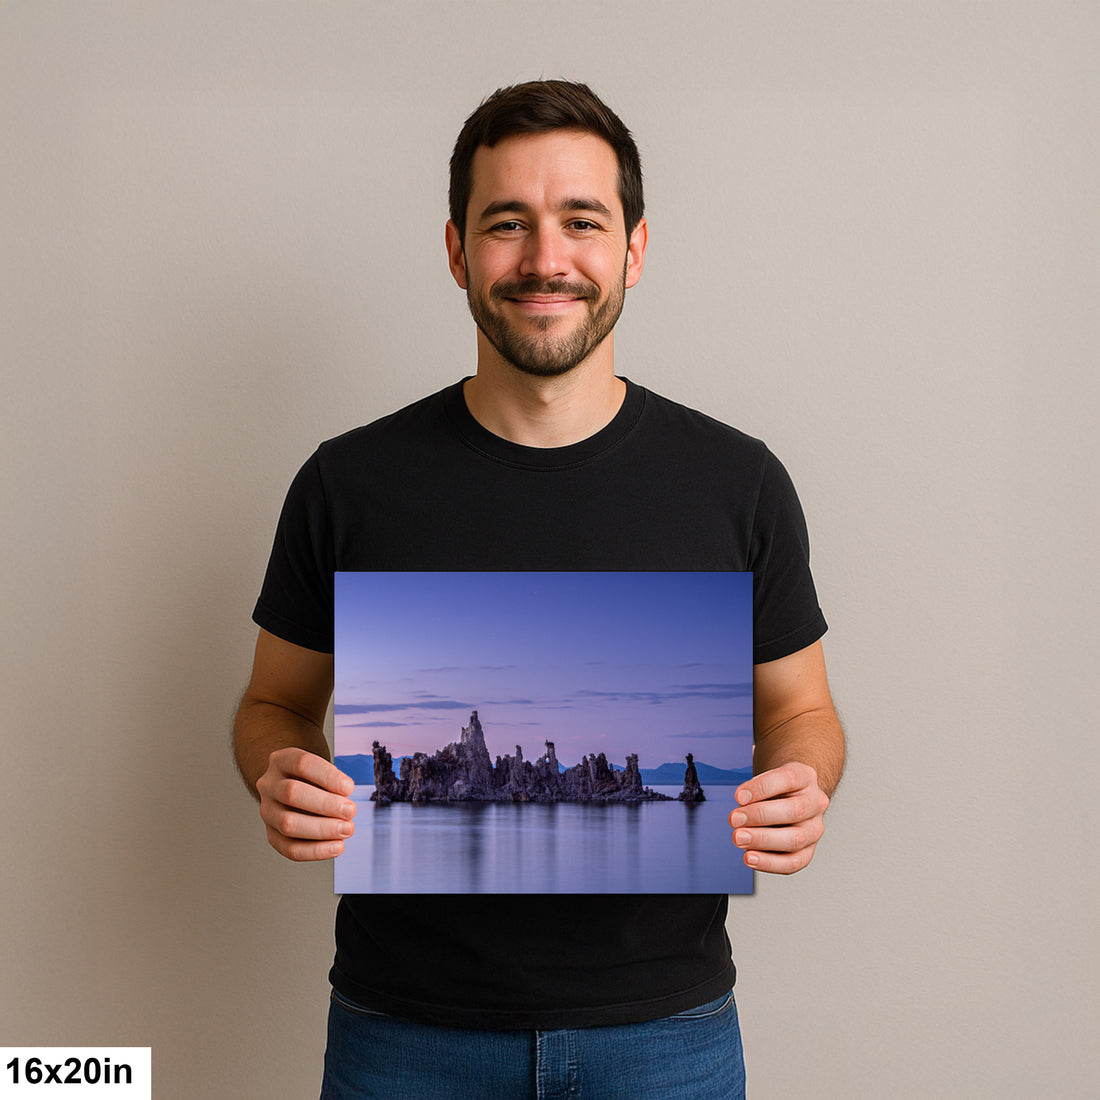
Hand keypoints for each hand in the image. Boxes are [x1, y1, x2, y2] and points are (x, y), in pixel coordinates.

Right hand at [256, 747, 356, 861]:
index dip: (328, 776)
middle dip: (326, 805)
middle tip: (350, 811)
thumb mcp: (320, 768)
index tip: (349, 788)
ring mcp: (267, 810)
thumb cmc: (311, 777)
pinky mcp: (271, 833)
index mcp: (282, 760)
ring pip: (287, 823)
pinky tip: (336, 846)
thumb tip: (346, 801)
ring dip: (322, 829)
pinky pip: (289, 848)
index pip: (302, 764)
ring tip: (346, 829)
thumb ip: (332, 781)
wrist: (289, 786)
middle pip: (292, 793)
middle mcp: (269, 784)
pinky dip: (315, 850)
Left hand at [729, 762, 828, 874]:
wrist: (792, 798)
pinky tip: (750, 857)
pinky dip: (770, 863)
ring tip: (739, 839)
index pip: (787, 779)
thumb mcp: (767, 777)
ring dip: (763, 840)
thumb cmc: (775, 788)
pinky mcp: (809, 850)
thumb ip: (755, 791)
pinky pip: (794, 862)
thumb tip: (741, 808)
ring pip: (796, 839)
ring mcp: (815, 828)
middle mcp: (815, 802)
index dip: (761, 788)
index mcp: (805, 777)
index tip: (738, 797)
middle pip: (794, 811)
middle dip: (760, 816)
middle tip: (734, 819)